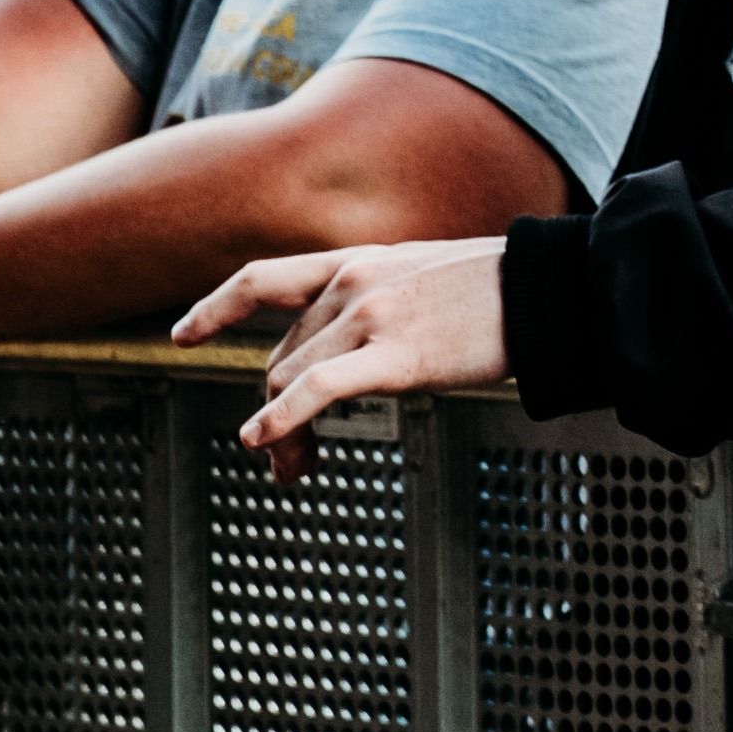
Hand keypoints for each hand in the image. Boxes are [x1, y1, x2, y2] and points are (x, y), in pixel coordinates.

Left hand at [179, 239, 513, 468]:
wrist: (548, 286)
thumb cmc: (499, 286)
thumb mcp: (424, 271)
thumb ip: (381, 295)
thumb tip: (357, 339)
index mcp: (360, 261)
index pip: (265, 279)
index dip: (215, 307)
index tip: (184, 332)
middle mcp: (354, 283)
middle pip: (280, 356)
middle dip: (268, 409)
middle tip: (280, 458)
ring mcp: (371, 315)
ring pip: (291, 380)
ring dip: (279, 434)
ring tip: (292, 470)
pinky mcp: (395, 355)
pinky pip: (317, 390)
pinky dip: (281, 419)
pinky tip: (263, 442)